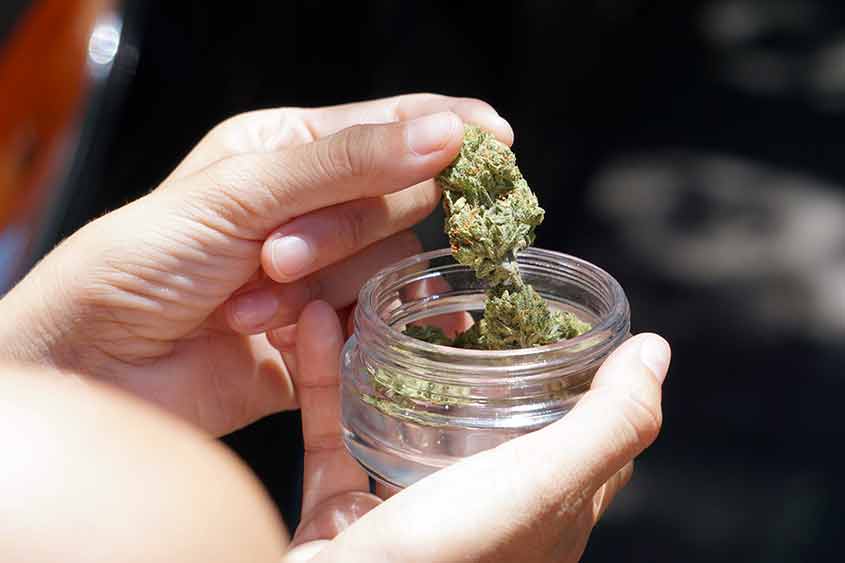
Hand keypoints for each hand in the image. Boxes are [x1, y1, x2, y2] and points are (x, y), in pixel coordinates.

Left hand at [0, 94, 513, 435]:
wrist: (95, 368)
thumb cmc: (141, 262)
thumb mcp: (237, 194)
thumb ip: (345, 164)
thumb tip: (444, 134)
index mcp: (285, 152)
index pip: (386, 129)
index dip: (444, 129)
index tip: (498, 138)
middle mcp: (310, 209)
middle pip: (393, 201)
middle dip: (343, 231)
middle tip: (276, 256)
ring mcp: (321, 274)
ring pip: (385, 267)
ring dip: (325, 288)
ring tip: (255, 307)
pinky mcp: (323, 335)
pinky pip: (379, 324)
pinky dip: (375, 331)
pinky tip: (391, 334)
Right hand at [276, 302, 669, 561]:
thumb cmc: (449, 558)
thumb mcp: (543, 484)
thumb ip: (607, 423)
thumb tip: (656, 351)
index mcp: (542, 514)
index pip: (586, 437)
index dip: (586, 378)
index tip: (565, 319)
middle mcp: (482, 517)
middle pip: (491, 419)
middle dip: (479, 354)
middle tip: (464, 297)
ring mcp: (410, 517)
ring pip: (407, 419)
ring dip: (398, 357)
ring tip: (390, 300)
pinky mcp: (344, 516)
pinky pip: (334, 432)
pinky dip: (327, 376)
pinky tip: (320, 324)